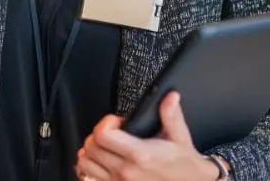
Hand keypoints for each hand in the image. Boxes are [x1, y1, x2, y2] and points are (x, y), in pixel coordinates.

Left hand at [75, 92, 219, 180]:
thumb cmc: (183, 163)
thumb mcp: (179, 137)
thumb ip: (171, 114)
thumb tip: (170, 96)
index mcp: (139, 155)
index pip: (102, 135)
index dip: (106, 122)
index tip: (117, 121)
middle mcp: (126, 171)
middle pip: (91, 146)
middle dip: (98, 134)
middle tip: (113, 132)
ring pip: (85, 161)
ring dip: (91, 150)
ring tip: (106, 145)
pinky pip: (87, 176)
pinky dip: (90, 166)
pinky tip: (101, 160)